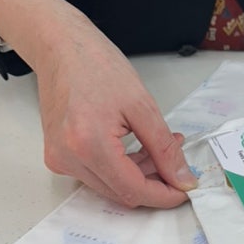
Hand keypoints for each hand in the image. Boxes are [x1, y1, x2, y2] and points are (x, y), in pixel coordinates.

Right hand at [0, 0, 197, 207]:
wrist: (60, 47)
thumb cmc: (96, 65)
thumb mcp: (142, 105)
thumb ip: (164, 148)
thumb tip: (182, 178)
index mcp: (88, 145)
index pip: (133, 190)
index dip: (163, 195)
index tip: (185, 188)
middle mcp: (68, 158)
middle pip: (121, 192)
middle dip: (154, 182)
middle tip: (177, 160)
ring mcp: (60, 159)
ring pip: (110, 185)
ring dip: (139, 173)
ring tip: (160, 147)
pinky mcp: (58, 155)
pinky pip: (97, 174)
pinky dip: (121, 166)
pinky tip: (139, 147)